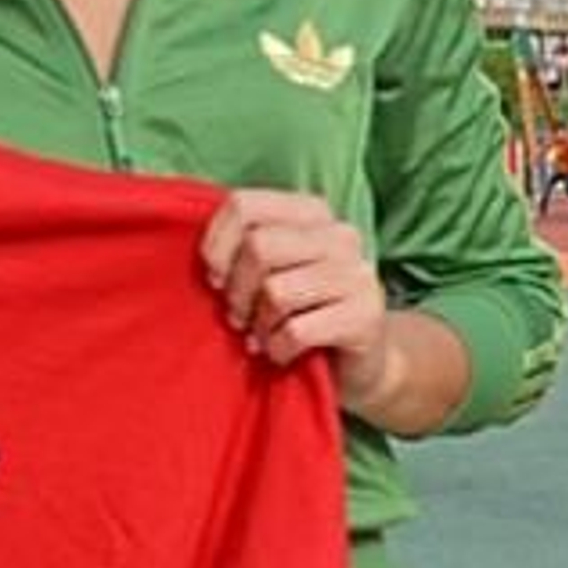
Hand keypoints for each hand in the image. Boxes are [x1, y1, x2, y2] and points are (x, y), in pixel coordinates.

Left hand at [199, 188, 394, 418]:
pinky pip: (296, 331)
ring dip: (258, 325)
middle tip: (237, 317)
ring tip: (262, 335)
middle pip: (259, 246)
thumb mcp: (270, 271)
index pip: (245, 205)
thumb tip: (202, 260)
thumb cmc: (299, 312)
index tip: (215, 278)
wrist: (356, 362)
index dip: (216, 245)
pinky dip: (277, 349)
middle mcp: (340, 235)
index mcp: (312, 213)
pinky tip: (281, 353)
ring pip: (276, 292)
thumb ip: (241, 249)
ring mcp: (357, 274)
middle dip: (236, 291)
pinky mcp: (365, 315)